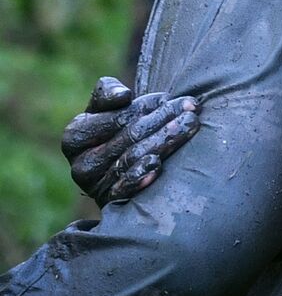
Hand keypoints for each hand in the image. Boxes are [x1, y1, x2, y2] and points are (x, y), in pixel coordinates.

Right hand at [60, 77, 199, 204]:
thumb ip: (107, 93)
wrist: (125, 167)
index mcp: (76, 136)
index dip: (145, 106)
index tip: (169, 97)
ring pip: (133, 158)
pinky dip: (140, 176)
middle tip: (192, 107)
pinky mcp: (110, 202)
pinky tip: (158, 164)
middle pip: (129, 136)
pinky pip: (124, 190)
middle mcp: (81, 163)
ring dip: (165, 140)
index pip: (116, 117)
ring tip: (190, 125)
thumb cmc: (118, 129)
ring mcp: (96, 185)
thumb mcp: (106, 109)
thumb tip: (122, 96)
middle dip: (163, 119)